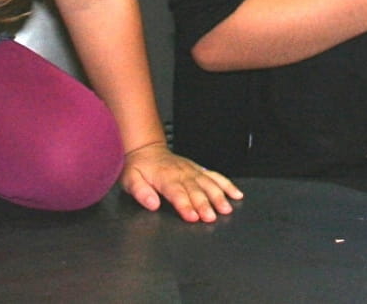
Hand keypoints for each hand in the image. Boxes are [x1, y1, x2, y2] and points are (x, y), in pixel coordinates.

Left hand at [118, 141, 242, 221]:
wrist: (147, 150)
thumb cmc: (139, 167)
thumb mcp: (130, 180)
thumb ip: (141, 192)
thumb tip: (152, 204)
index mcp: (165, 178)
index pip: (177, 193)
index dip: (185, 206)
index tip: (192, 216)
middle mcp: (182, 174)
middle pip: (196, 190)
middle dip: (205, 204)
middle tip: (212, 217)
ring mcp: (192, 171)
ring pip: (209, 184)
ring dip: (219, 196)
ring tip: (226, 208)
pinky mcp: (199, 170)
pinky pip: (215, 176)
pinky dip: (227, 185)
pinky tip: (236, 194)